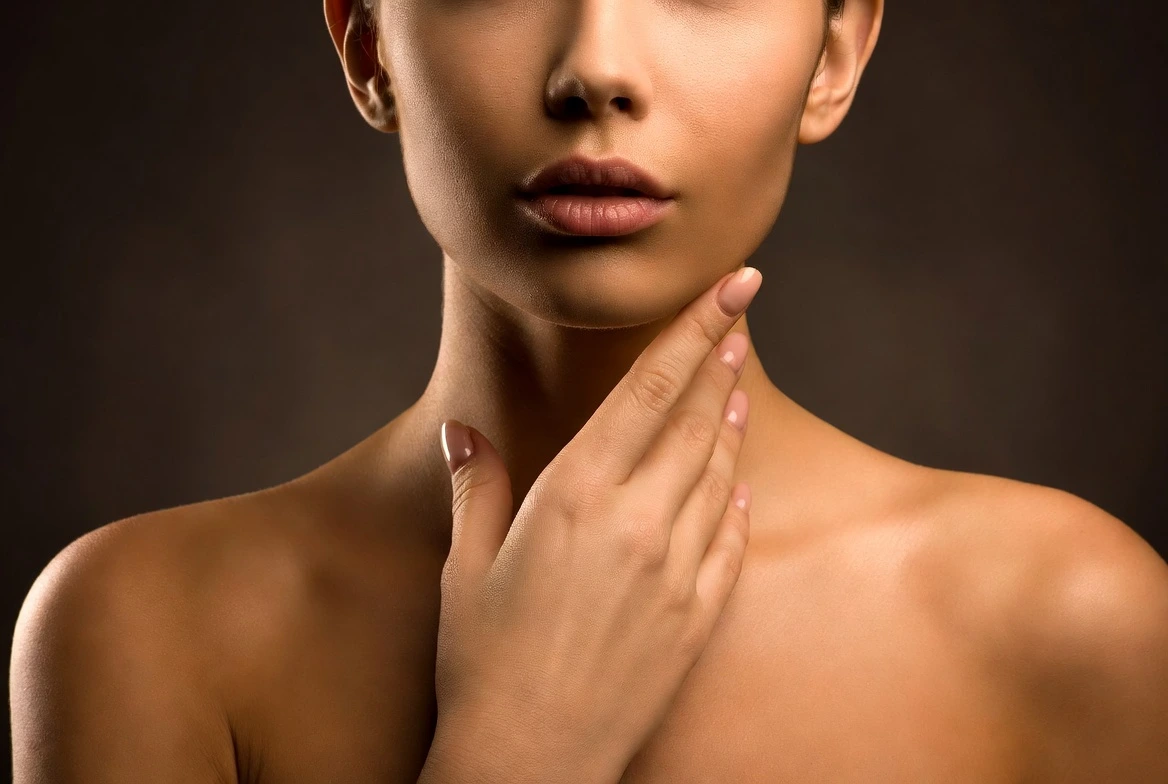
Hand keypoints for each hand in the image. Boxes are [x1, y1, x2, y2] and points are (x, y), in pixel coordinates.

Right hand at [427, 267, 762, 783]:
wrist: (531, 763)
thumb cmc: (484, 664)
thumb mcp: (465, 567)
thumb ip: (476, 487)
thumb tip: (461, 432)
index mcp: (575, 495)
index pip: (650, 388)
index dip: (695, 328)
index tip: (735, 283)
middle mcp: (637, 522)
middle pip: (695, 416)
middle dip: (721, 356)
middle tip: (741, 312)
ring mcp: (677, 569)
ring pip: (719, 471)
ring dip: (730, 419)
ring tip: (738, 383)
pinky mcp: (698, 616)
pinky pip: (731, 538)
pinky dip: (738, 498)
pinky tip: (739, 479)